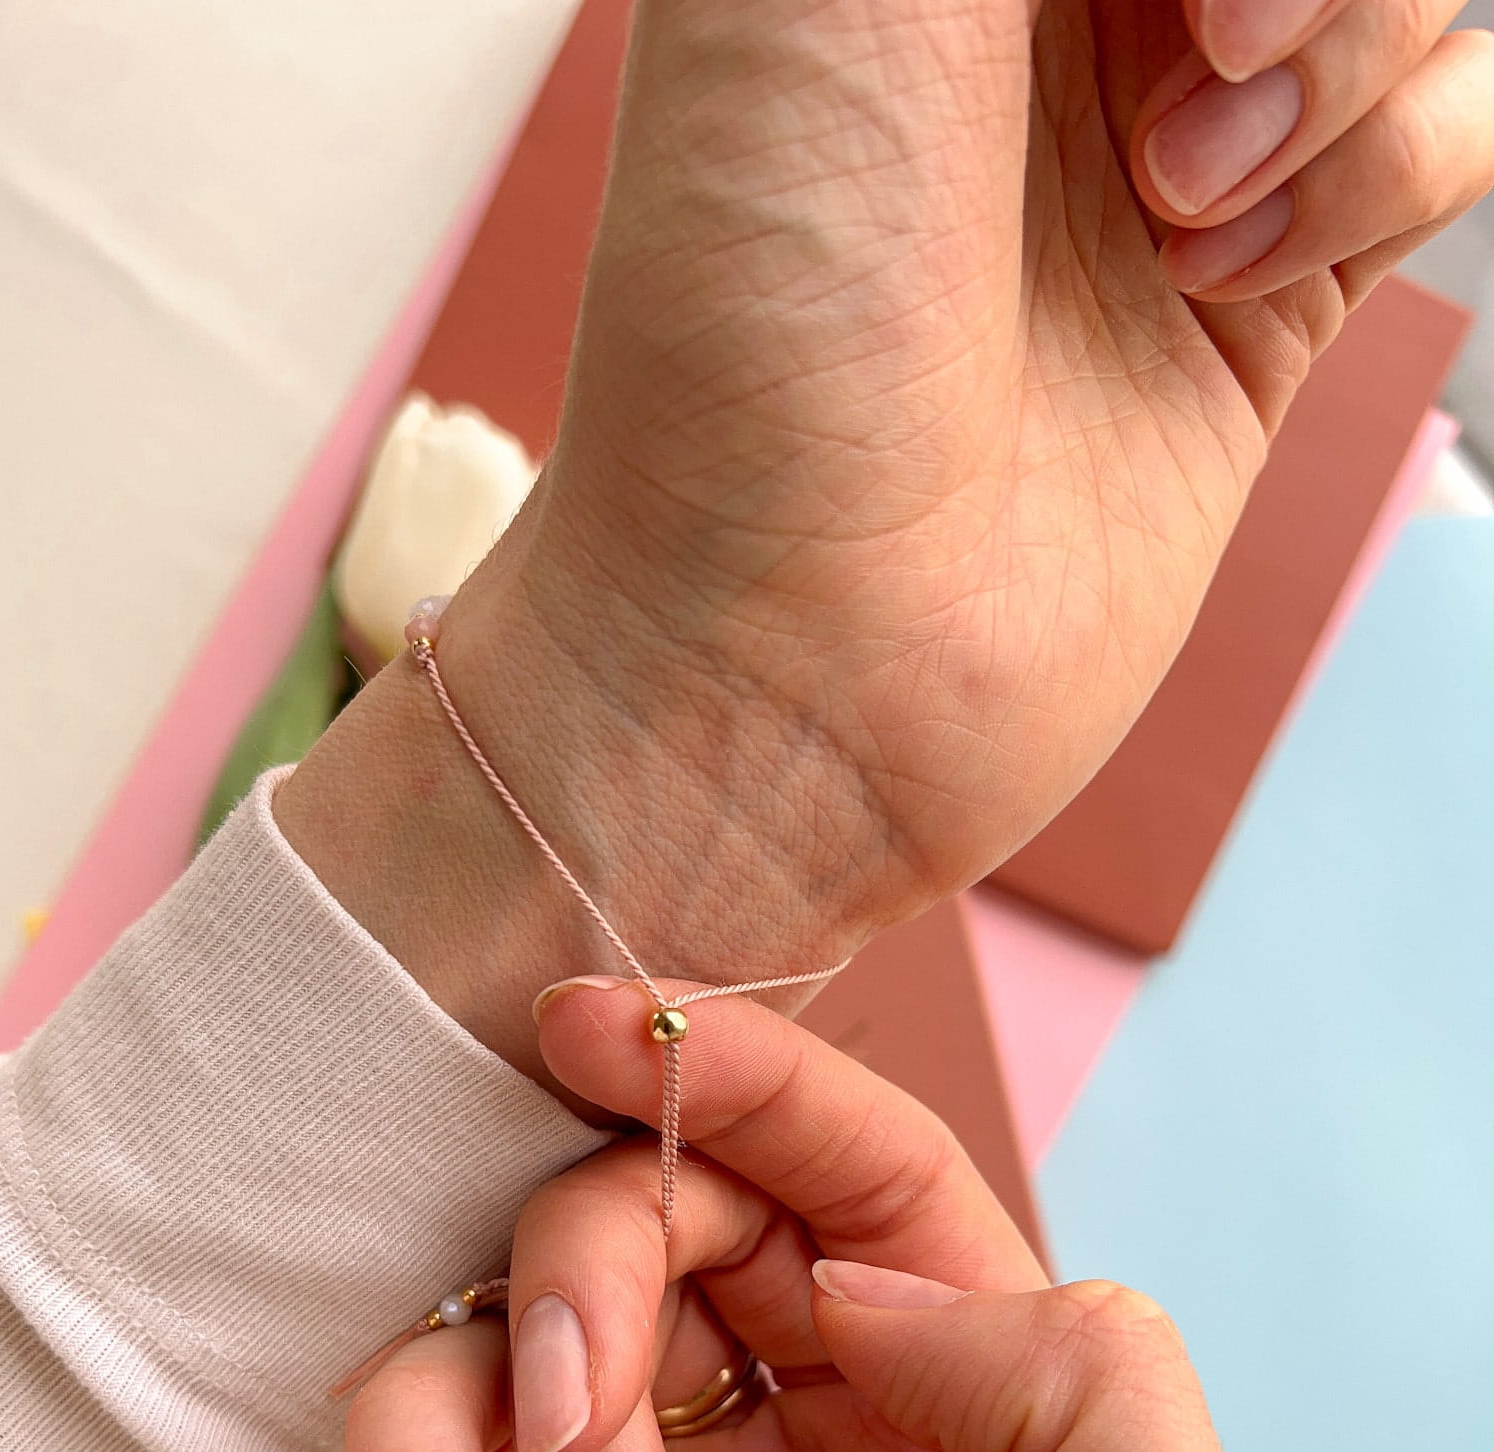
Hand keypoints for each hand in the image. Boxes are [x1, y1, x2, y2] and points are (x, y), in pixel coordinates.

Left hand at [278, 0, 1491, 1090]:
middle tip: (1204, 52)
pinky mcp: (1271, 293)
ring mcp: (1180, 145)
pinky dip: (1388, 166)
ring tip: (1174, 209)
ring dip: (1344, 58)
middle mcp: (1059, 24)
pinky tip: (1221, 278)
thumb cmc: (761, 328)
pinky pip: (1454, 126)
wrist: (802, 655)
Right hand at [344, 985, 1308, 1451]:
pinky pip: (449, 1423)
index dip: (774, 1094)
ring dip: (535, 1347)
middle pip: (723, 1221)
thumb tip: (891, 1288)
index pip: (903, 1207)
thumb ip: (1107, 1427)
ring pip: (574, 1294)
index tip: (627, 1030)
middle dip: (632, 1226)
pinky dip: (417, 1447)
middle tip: (587, 1368)